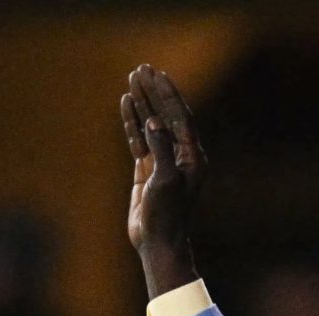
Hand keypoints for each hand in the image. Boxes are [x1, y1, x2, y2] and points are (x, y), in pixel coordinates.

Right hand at [120, 63, 204, 296]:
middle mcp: (181, 156)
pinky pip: (139, 140)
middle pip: (166, 115)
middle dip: (154, 92)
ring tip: (131, 80)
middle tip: (141, 69)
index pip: (179, 116)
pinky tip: (125, 105)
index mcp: (192, 156)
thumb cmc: (167, 216)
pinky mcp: (147, 171)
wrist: (158, 244)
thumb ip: (161, 149)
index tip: (155, 74)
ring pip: (151, 125)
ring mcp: (163, 162)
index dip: (167, 94)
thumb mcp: (165, 181)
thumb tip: (153, 122)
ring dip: (142, 103)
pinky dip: (132, 123)